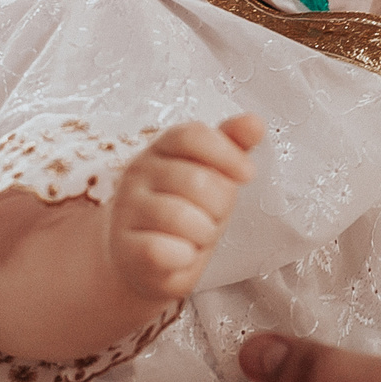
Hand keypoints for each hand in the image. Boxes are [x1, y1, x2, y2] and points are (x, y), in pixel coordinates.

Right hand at [108, 116, 263, 301]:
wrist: (142, 259)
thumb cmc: (183, 214)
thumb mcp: (210, 177)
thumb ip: (230, 148)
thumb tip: (255, 122)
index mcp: (162, 149)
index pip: (192, 135)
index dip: (226, 153)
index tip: (247, 174)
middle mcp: (139, 173)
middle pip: (196, 179)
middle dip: (218, 206)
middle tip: (210, 218)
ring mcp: (128, 210)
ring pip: (180, 217)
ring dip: (202, 234)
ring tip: (195, 238)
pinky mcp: (126, 248)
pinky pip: (162, 250)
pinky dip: (182, 257)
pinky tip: (181, 255)